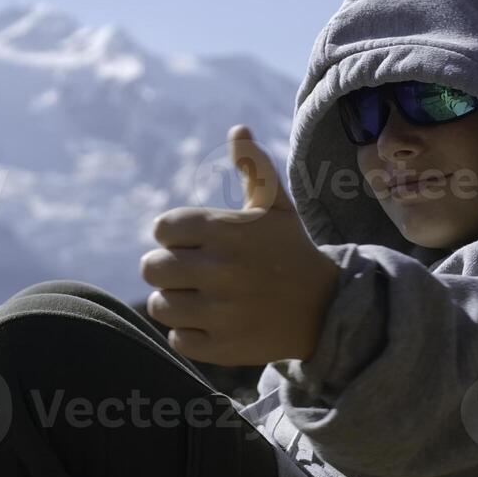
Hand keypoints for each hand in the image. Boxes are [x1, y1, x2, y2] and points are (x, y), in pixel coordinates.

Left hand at [140, 125, 340, 365]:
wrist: (326, 309)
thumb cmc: (291, 250)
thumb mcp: (277, 207)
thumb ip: (255, 166)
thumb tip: (238, 129)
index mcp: (226, 230)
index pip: (162, 229)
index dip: (175, 236)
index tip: (196, 243)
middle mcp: (221, 270)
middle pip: (151, 268)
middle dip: (167, 268)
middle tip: (192, 273)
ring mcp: (221, 312)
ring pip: (160, 305)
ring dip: (176, 302)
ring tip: (201, 298)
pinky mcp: (222, 347)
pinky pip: (177, 339)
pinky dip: (189, 333)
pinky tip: (212, 322)